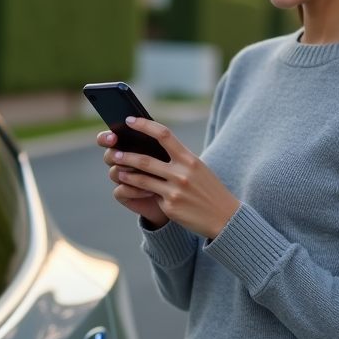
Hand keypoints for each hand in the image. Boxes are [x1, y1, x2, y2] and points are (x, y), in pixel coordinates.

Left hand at [98, 117, 240, 238]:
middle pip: (146, 160)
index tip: (130, 120)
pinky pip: (150, 196)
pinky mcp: (170, 207)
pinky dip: (139, 192)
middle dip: (126, 156)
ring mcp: (176, 191)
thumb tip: (152, 148)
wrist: (224, 217)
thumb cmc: (208, 189)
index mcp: (190, 159)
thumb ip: (179, 159)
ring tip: (117, 171)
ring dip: (126, 174)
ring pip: (142, 180)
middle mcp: (182, 173)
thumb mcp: (198, 168)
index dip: (144, 125)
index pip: (164, 134)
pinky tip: (132, 189)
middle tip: (114, 153)